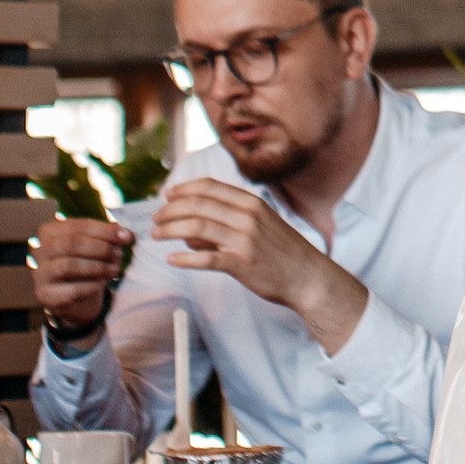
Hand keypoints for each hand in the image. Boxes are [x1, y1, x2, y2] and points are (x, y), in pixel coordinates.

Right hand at [32, 216, 133, 336]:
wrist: (73, 297)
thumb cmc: (84, 264)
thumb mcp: (93, 246)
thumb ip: (107, 237)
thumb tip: (126, 233)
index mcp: (49, 231)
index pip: (78, 226)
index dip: (105, 230)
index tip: (127, 236)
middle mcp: (39, 250)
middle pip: (71, 244)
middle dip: (100, 248)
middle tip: (119, 255)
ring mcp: (39, 274)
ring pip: (68, 266)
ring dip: (97, 267)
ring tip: (115, 269)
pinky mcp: (44, 295)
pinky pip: (70, 290)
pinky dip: (91, 286)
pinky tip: (102, 284)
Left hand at [152, 179, 368, 354]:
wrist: (309, 277)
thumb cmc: (282, 251)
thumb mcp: (260, 226)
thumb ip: (226, 223)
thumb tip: (189, 234)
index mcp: (251, 202)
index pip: (209, 187)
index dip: (184, 189)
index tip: (167, 196)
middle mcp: (247, 216)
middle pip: (197, 205)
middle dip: (170, 210)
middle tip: (155, 219)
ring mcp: (244, 239)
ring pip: (196, 228)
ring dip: (170, 230)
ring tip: (156, 235)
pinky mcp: (242, 264)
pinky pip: (206, 259)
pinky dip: (185, 258)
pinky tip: (172, 260)